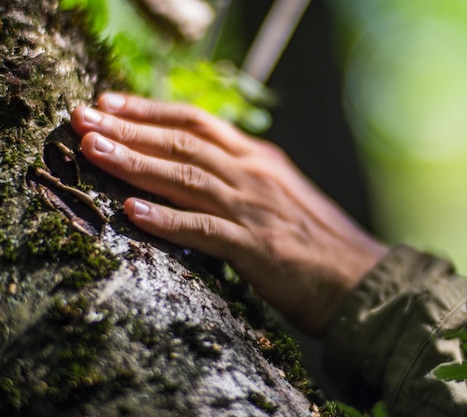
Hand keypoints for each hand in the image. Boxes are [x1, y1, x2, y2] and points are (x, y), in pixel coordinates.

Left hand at [71, 93, 387, 334]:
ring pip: (187, 178)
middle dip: (129, 129)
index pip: (197, 124)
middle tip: (83, 119)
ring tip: (94, 151)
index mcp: (260, 159)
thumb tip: (197, 171)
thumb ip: (242, 178)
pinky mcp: (258, 248)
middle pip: (183, 144)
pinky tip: (133, 212)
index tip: (110, 103)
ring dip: (136, 163)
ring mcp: (256, 209)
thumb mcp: (281, 194)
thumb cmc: (318, 241)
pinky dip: (168, 219)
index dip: (150, 111)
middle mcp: (255, 175)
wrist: (362, 279)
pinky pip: (204, 230)